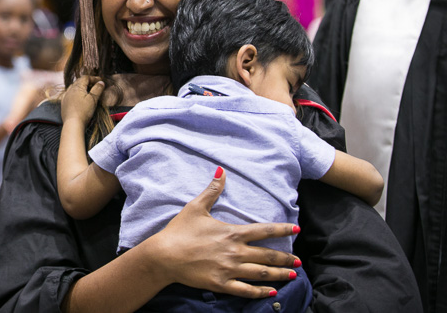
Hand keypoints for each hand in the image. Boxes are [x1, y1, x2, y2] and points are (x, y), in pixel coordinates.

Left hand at [61, 76, 104, 124]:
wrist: (73, 124)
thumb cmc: (84, 111)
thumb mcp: (93, 99)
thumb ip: (97, 89)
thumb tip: (101, 82)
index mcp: (77, 86)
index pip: (86, 78)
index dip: (94, 78)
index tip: (100, 81)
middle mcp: (70, 89)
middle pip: (79, 81)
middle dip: (88, 82)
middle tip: (95, 85)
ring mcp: (66, 96)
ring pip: (74, 87)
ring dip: (81, 87)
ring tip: (87, 91)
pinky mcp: (64, 103)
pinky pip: (69, 94)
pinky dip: (75, 93)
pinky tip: (78, 97)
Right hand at [142, 168, 301, 298]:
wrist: (164, 255)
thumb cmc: (179, 231)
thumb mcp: (196, 207)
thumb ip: (212, 190)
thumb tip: (221, 171)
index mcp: (232, 232)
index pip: (264, 230)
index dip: (283, 230)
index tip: (297, 230)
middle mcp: (235, 252)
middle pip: (268, 256)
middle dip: (286, 259)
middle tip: (299, 261)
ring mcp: (230, 269)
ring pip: (262, 273)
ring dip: (280, 275)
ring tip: (292, 275)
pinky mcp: (222, 284)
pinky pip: (247, 290)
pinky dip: (261, 292)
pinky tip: (272, 292)